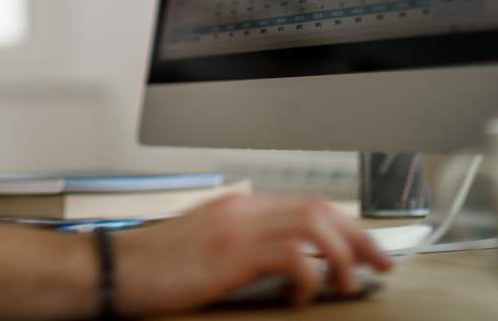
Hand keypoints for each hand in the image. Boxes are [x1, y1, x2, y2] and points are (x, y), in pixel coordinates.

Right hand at [113, 194, 393, 314]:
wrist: (114, 269)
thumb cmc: (154, 265)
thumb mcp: (205, 244)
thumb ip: (242, 242)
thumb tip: (285, 261)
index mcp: (238, 206)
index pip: (307, 203)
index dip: (346, 225)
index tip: (367, 249)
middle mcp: (242, 208)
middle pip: (320, 207)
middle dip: (360, 236)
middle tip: (382, 262)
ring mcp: (236, 227)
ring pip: (313, 224)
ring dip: (342, 253)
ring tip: (349, 281)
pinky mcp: (230, 253)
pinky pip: (290, 255)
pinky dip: (307, 275)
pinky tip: (303, 294)